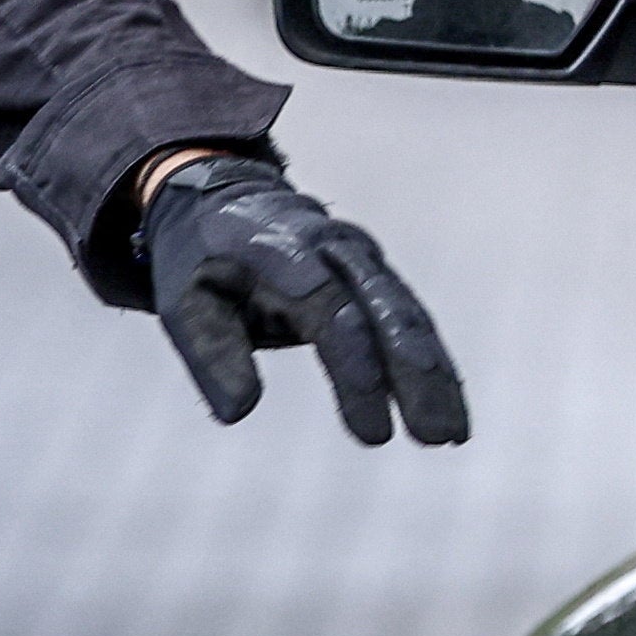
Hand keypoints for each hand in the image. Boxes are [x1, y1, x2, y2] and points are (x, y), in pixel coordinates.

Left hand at [135, 154, 467, 446]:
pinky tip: (451, 414)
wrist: (222, 198)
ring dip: (435, 377)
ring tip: (452, 436)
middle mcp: (334, 250)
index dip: (357, 369)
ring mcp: (361, 260)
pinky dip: (433, 365)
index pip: (332, 311)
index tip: (372, 431)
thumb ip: (211, 352)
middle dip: (415, 377)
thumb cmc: (198, 260)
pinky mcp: (375, 276)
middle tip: (435, 437)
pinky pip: (411, 321)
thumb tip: (239, 412)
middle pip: (386, 312)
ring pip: (409, 317)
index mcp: (283, 251)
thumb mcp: (184, 301)